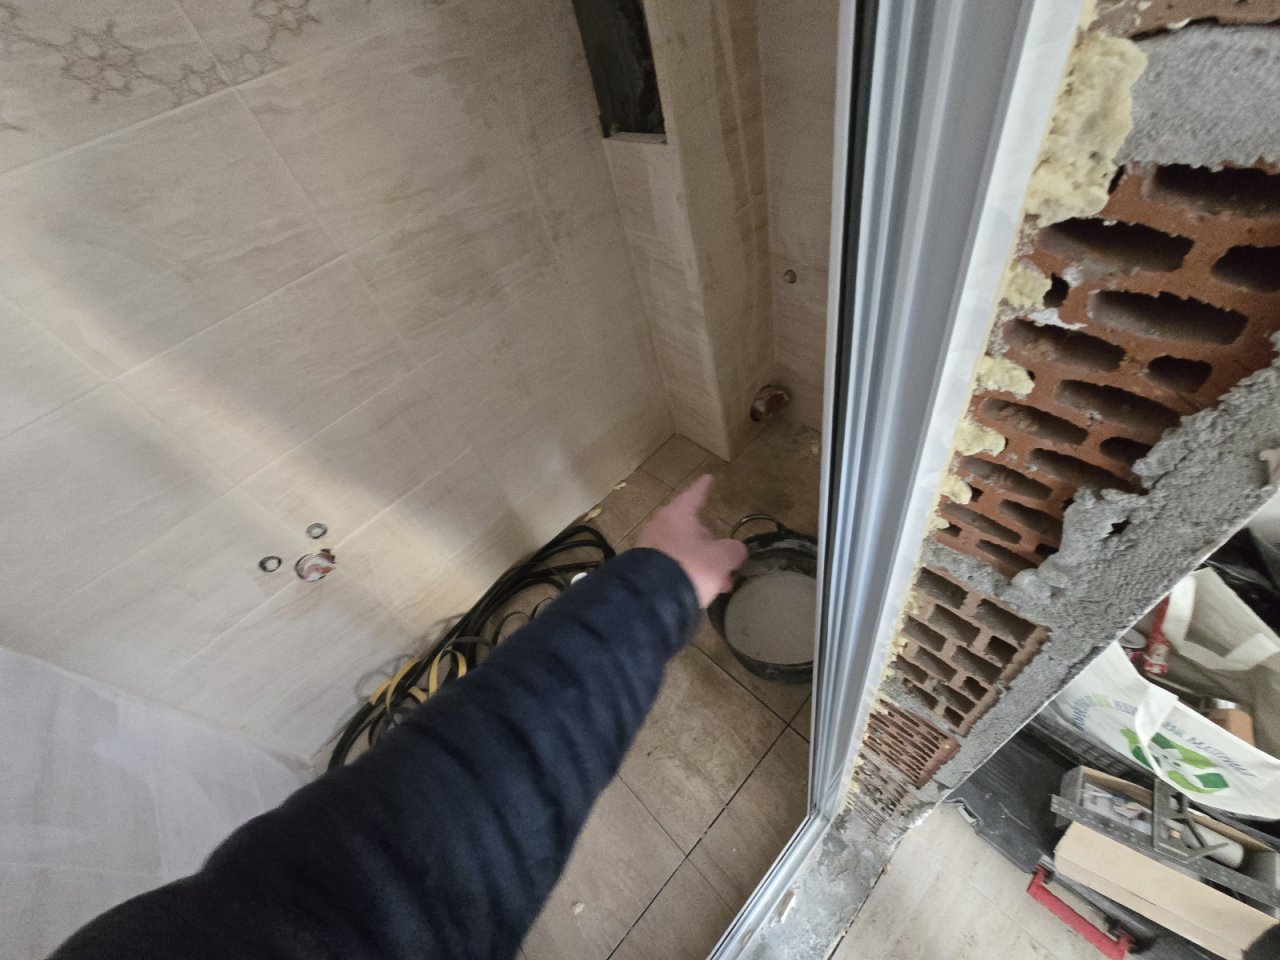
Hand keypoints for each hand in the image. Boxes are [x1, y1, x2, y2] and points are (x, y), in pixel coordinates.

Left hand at [635, 474, 747, 606]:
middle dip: (711, 545)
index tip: (708, 478)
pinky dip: (689, 573)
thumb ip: (733, 550)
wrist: (652, 599)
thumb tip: (736, 550)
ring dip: (703, 563)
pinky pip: (674, 565)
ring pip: (684, 550)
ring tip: (721, 583)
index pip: (695, 495)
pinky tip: (702, 589)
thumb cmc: (690, 567)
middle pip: (691, 528)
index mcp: (678, 514)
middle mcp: (661, 526)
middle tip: (727, 559)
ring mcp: (650, 548)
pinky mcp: (645, 569)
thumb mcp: (721, 558)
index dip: (704, 488)